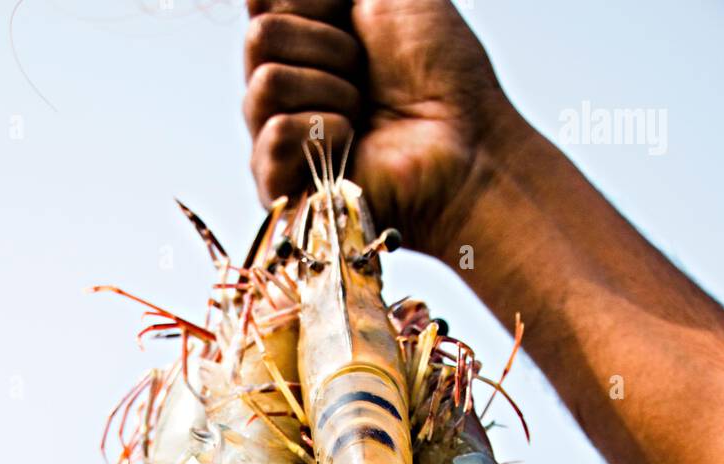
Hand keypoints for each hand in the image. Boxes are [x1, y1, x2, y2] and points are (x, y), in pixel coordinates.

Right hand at [243, 0, 511, 257]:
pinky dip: (320, 132)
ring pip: (266, 84)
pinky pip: (274, 136)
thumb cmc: (438, 70)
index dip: (309, 2)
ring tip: (362, 110)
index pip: (262, 3)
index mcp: (304, 38)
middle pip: (260, 39)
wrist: (463, 141)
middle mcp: (286, 86)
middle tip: (364, 72)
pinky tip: (351, 141)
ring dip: (329, 89)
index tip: (350, 15)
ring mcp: (281, 137)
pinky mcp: (284, 185)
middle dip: (326, 47)